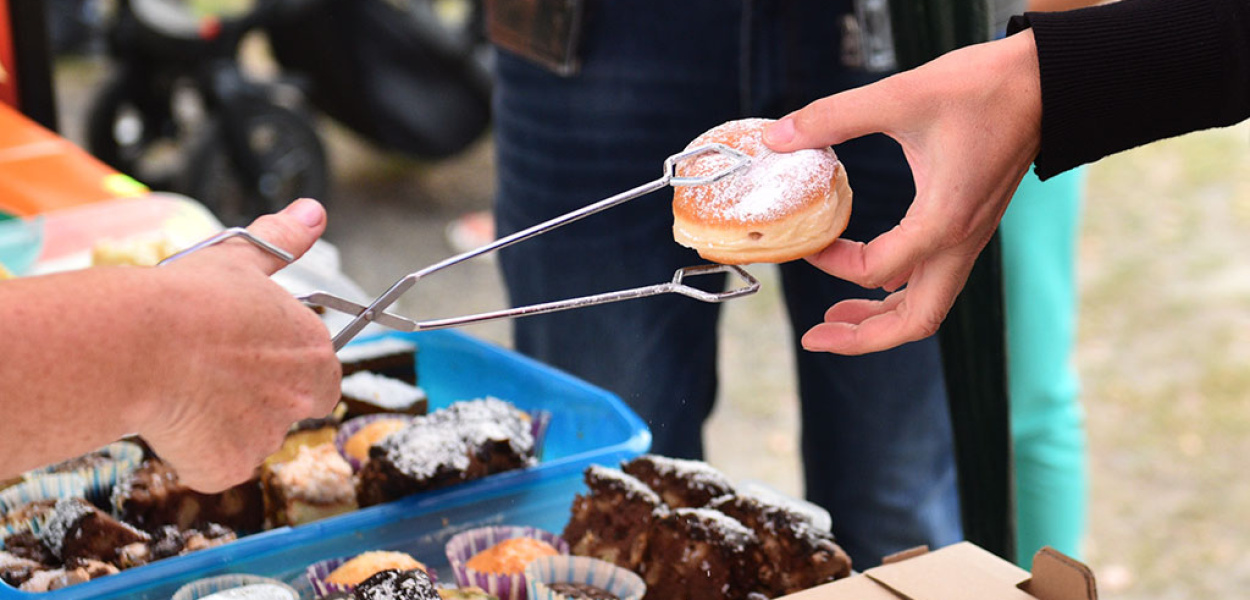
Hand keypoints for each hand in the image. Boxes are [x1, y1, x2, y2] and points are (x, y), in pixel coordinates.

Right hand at [139, 199, 340, 491]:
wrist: (138, 344)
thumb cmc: (189, 299)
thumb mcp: (239, 259)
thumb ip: (282, 241)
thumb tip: (312, 212)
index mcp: (313, 351)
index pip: (321, 374)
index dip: (287, 368)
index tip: (252, 357)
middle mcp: (300, 398)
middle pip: (288, 409)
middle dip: (259, 400)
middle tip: (216, 376)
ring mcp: (265, 437)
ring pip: (248, 438)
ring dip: (223, 424)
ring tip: (184, 388)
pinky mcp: (228, 468)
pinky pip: (214, 466)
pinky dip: (194, 452)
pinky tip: (172, 418)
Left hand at [763, 31, 1042, 354]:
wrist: (1049, 81)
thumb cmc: (984, 88)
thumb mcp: (901, 96)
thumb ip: (833, 117)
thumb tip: (777, 138)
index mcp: (942, 222)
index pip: (874, 271)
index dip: (829, 261)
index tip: (805, 240)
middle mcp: (960, 242)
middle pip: (915, 322)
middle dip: (862, 338)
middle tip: (814, 338)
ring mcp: (970, 238)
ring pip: (929, 306)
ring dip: (882, 321)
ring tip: (835, 318)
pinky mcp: (972, 226)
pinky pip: (936, 278)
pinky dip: (901, 291)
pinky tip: (873, 276)